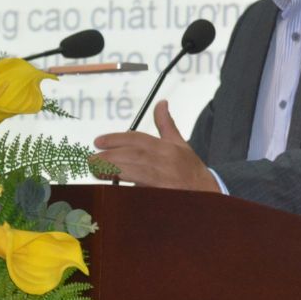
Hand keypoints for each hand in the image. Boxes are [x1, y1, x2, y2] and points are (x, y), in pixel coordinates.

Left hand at [91, 100, 218, 192]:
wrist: (210, 195)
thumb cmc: (191, 169)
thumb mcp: (180, 144)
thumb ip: (166, 124)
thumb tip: (161, 103)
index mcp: (168, 147)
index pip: (138, 139)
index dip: (116, 139)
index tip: (97, 141)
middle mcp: (167, 162)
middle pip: (134, 155)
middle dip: (110, 156)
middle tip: (90, 159)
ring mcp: (166, 180)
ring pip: (136, 172)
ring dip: (113, 170)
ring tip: (95, 170)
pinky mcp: (165, 196)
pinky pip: (143, 192)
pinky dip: (128, 188)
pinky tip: (112, 188)